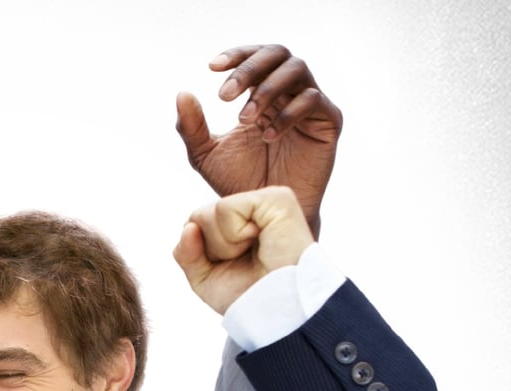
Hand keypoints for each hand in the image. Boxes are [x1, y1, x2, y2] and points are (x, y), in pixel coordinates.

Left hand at [174, 186, 314, 314]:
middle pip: (197, 217)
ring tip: (254, 253)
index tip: (233, 267)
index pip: (195, 225)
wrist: (275, 309)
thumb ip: (186, 253)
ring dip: (223, 245)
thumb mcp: (205, 278)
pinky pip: (225, 207)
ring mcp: (265, 200)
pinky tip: (259, 240)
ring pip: (206, 213)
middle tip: (244, 261)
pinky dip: (234, 234)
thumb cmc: (247, 296)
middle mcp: (252, 209)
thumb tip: (188, 227)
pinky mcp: (276, 198)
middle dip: (211, 249)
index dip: (203, 254)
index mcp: (240, 224)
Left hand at [176, 45, 340, 238]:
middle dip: (249, 68)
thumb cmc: (238, 184)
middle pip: (278, 54)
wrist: (265, 216)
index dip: (237, 55)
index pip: (255, 59)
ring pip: (297, 70)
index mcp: (261, 95)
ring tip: (243, 119)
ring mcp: (310, 106)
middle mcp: (287, 94)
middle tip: (225, 95)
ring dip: (266, 89)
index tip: (212, 67)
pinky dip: (287, 113)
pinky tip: (267, 137)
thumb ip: (191, 127)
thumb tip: (182, 93)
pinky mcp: (329, 123)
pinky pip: (314, 100)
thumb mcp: (205, 155)